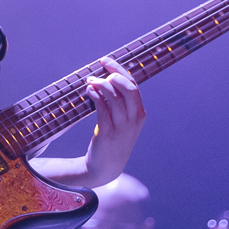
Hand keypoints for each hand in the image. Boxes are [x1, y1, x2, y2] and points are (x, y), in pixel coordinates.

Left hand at [83, 56, 145, 186]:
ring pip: (114, 97)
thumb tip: (105, 77)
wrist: (106, 167)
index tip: (105, 61)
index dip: (119, 70)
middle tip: (98, 71)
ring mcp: (122, 127)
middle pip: (128, 88)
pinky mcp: (108, 133)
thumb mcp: (122, 120)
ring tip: (90, 82)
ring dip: (101, 85)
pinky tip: (89, 91)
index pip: (133, 85)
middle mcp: (134, 119)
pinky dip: (95, 96)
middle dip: (113, 74)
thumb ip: (118, 101)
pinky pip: (102, 109)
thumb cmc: (112, 138)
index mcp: (139, 113)